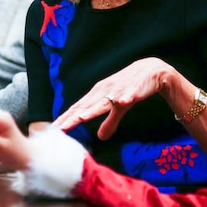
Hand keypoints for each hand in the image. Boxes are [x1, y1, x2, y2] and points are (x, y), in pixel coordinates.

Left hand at [52, 58, 174, 139]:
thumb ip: (109, 121)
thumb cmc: (131, 88)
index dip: (68, 118)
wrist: (151, 70)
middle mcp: (105, 91)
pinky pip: (129, 93)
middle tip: (60, 128)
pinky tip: (121, 101)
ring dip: (92, 109)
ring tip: (80, 118)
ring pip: (104, 100)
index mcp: (99, 95)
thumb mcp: (119, 107)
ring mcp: (119, 89)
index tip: (55, 129)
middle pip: (87, 106)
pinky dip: (125, 96)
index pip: (80, 108)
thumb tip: (100, 137)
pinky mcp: (134, 88)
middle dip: (72, 117)